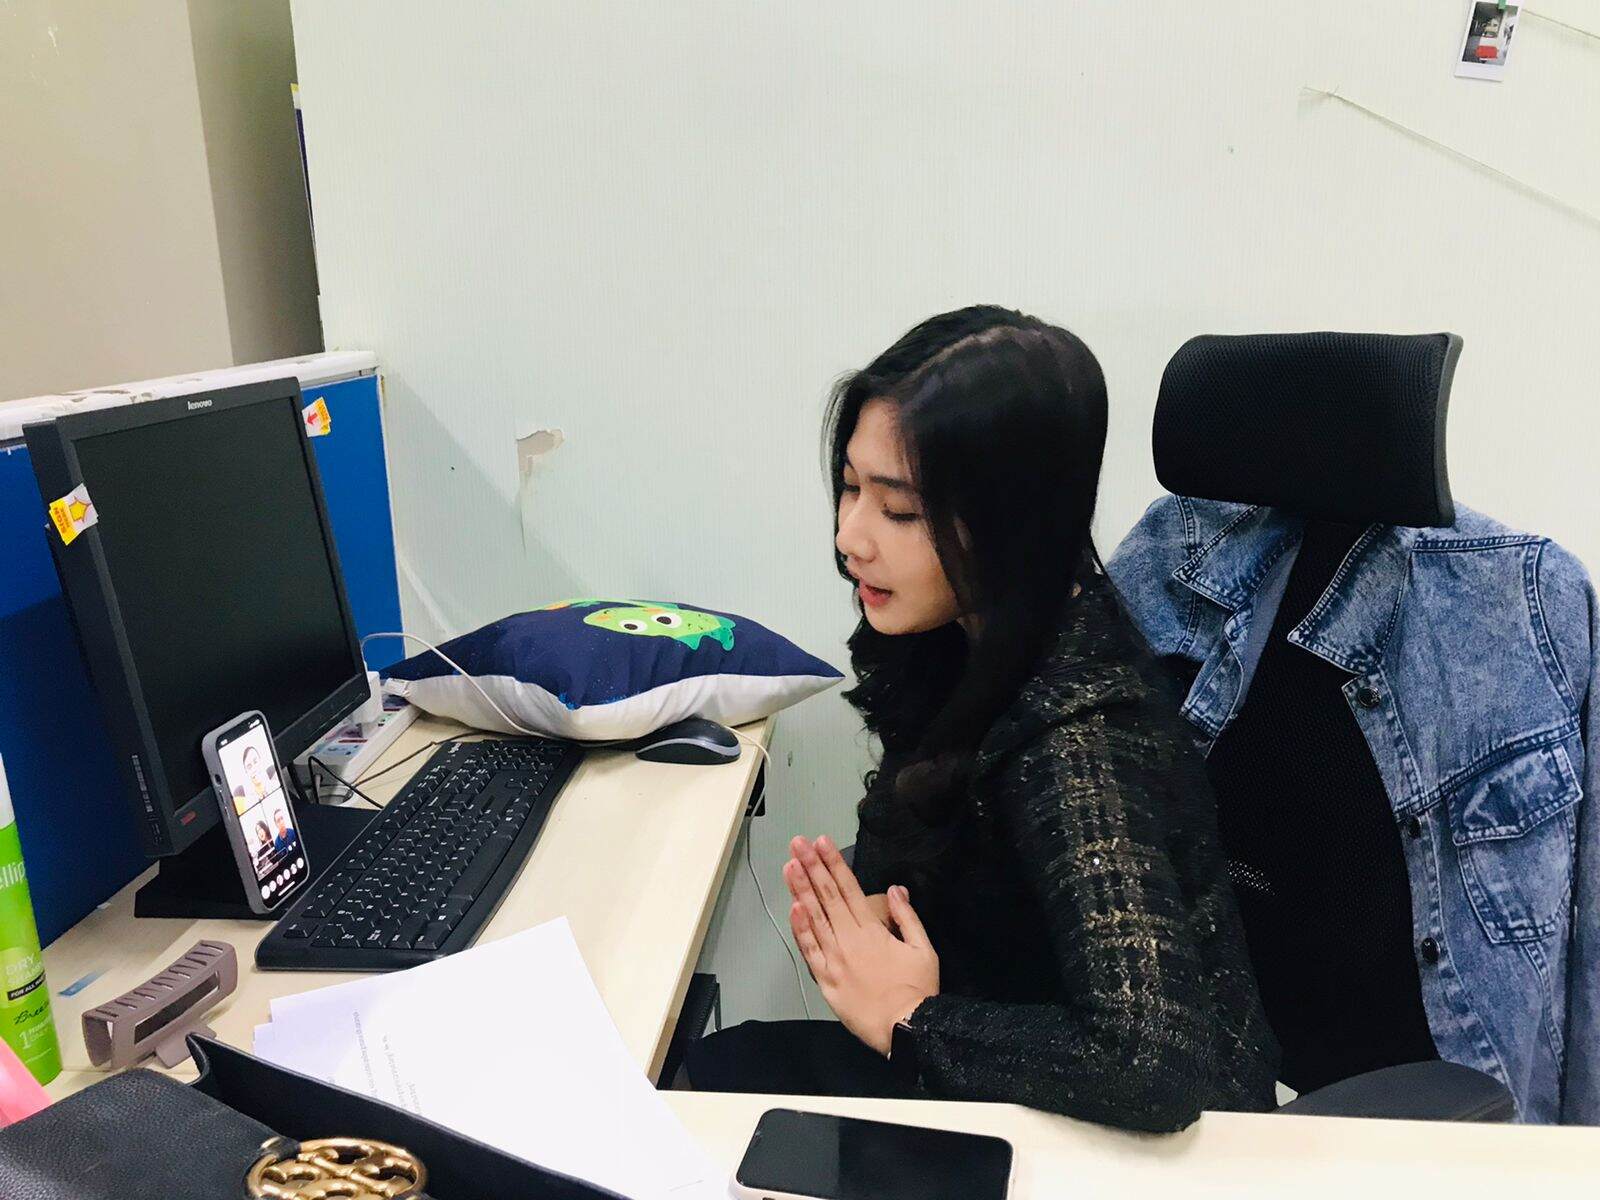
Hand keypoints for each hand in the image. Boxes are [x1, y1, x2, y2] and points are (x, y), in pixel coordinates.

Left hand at [784, 835, 938, 1055]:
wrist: (905, 1028)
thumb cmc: (917, 990)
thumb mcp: (923, 948)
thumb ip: (907, 916)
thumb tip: (896, 889)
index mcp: (872, 930)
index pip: (849, 888)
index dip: (834, 863)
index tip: (821, 842)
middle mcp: (849, 939)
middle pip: (827, 896)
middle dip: (812, 867)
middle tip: (798, 843)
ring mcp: (834, 959)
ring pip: (814, 917)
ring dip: (801, 890)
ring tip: (789, 866)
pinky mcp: (826, 979)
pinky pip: (809, 950)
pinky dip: (800, 929)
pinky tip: (793, 908)